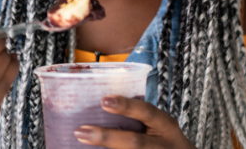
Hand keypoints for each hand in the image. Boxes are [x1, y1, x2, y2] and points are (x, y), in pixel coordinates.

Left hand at [74, 95, 195, 147]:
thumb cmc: (165, 142)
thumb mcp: (161, 128)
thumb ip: (139, 120)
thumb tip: (100, 108)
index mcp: (166, 127)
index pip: (148, 113)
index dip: (127, 106)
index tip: (104, 100)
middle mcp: (162, 145)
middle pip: (135, 143)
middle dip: (107, 137)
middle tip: (81, 131)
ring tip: (80, 142)